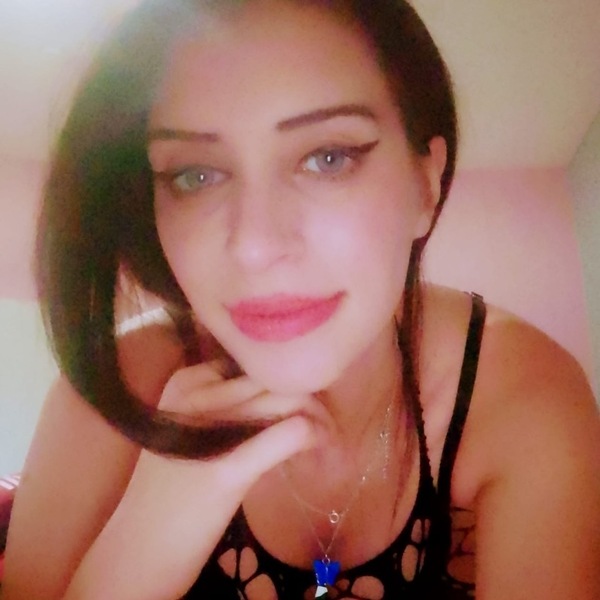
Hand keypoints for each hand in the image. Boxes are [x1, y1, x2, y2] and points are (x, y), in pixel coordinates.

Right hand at [64, 360, 328, 599]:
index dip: (284, 384)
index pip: (254, 365)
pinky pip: (291, 433)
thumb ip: (223, 408)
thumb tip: (275, 398)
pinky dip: (317, 438)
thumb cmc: (167, 492)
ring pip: (290, 401)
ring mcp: (211, 427)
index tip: (300, 407)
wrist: (137, 548)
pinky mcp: (228, 467)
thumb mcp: (188, 433)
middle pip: (275, 380)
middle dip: (310, 400)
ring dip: (321, 420)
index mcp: (183, 381)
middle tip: (327, 426)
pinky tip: (322, 453)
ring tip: (329, 441)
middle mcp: (195, 394)